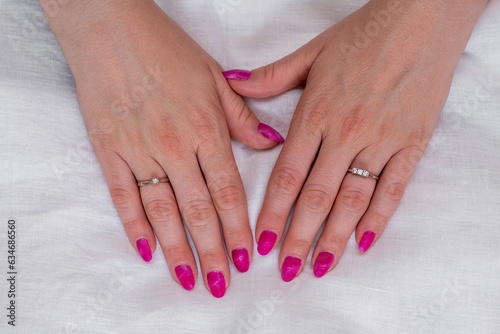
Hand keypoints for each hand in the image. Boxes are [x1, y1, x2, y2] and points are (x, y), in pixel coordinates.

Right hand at [40, 0, 283, 296]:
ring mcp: (140, 150)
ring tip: (188, 279)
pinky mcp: (109, 150)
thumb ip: (242, 116)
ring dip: (177, 249)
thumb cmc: (166, 49)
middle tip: (221, 284)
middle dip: (213, 252)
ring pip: (163, 212)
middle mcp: (176, 146)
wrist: (110, 29)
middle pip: (199, 211)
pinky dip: (134, 225)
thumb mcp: (215, 77)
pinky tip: (145, 250)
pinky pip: (123, 196)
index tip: (247, 258)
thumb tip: (271, 141)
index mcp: (207, 129)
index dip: (239, 229)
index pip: (228, 192)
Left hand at [227, 0, 485, 280]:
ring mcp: (381, 141)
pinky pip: (394, 189)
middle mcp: (345, 133)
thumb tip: (233, 82)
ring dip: (334, 237)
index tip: (259, 241)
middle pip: (316, 197)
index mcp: (316, 114)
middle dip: (297, 237)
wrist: (421, 18)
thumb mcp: (311, 53)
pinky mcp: (411, 144)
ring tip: (319, 266)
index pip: (288, 175)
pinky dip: (379, 218)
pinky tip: (364, 243)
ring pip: (353, 200)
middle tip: (285, 270)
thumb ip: (270, 77)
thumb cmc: (363, 35)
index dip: (271, 212)